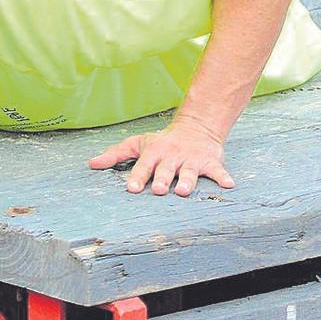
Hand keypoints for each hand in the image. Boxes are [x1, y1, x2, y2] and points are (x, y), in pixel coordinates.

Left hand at [87, 119, 235, 196]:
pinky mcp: (209, 162)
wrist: (196, 127)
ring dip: (187, 181)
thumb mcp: (137, 144)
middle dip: (162, 180)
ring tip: (183, 192)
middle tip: (158, 190)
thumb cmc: (161, 142)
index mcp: (153, 154)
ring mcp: (190, 160)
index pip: (143, 166)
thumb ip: (115, 155)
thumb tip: (91, 164)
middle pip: (165, 170)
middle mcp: (171, 157)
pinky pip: (217, 171)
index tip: (132, 188)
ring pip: (189, 172)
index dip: (137, 177)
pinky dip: (223, 177)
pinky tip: (229, 185)